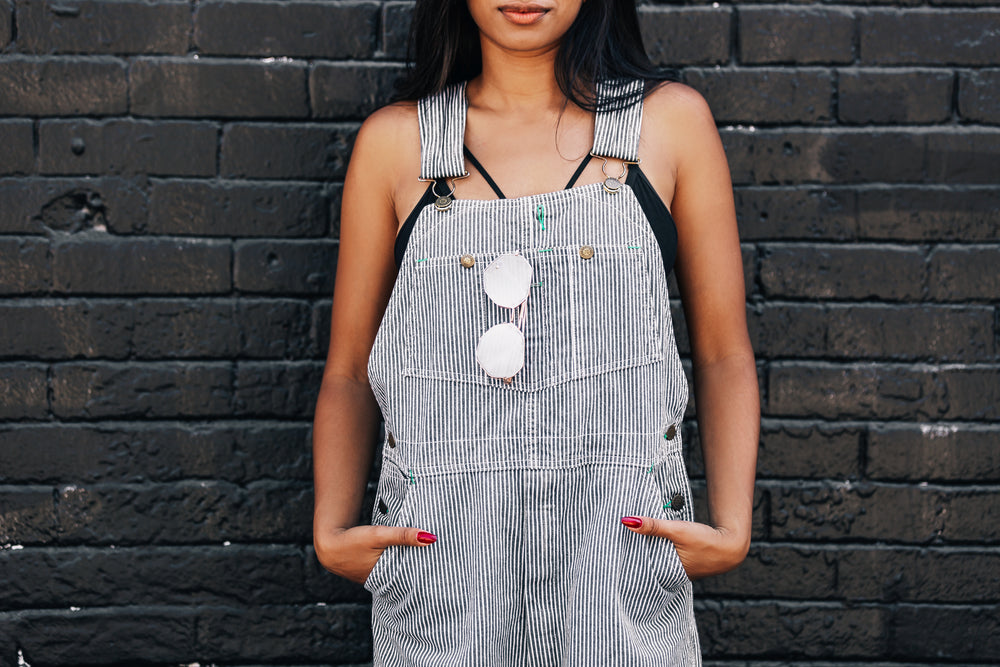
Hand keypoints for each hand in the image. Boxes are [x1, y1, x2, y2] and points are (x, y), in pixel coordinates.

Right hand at [314, 524, 436, 584]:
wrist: (328, 544)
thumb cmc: (352, 541)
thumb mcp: (379, 535)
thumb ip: (403, 536)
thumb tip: (431, 537)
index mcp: (386, 577)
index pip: (414, 577)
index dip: (429, 572)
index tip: (448, 565)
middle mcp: (383, 581)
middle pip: (409, 575)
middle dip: (423, 568)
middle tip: (446, 560)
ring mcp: (377, 577)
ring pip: (400, 570)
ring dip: (411, 563)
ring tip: (433, 556)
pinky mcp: (373, 570)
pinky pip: (392, 566)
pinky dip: (400, 560)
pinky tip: (410, 553)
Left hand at [620, 515, 748, 579]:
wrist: (732, 545)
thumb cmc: (706, 540)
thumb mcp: (677, 530)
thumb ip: (653, 526)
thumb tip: (626, 521)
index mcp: (667, 572)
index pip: (638, 567)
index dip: (625, 558)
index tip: (608, 549)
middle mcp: (670, 575)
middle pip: (645, 564)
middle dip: (632, 555)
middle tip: (612, 543)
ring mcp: (677, 571)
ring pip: (655, 560)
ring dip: (645, 551)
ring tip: (625, 541)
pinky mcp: (683, 564)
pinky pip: (664, 557)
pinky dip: (656, 550)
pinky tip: (649, 541)